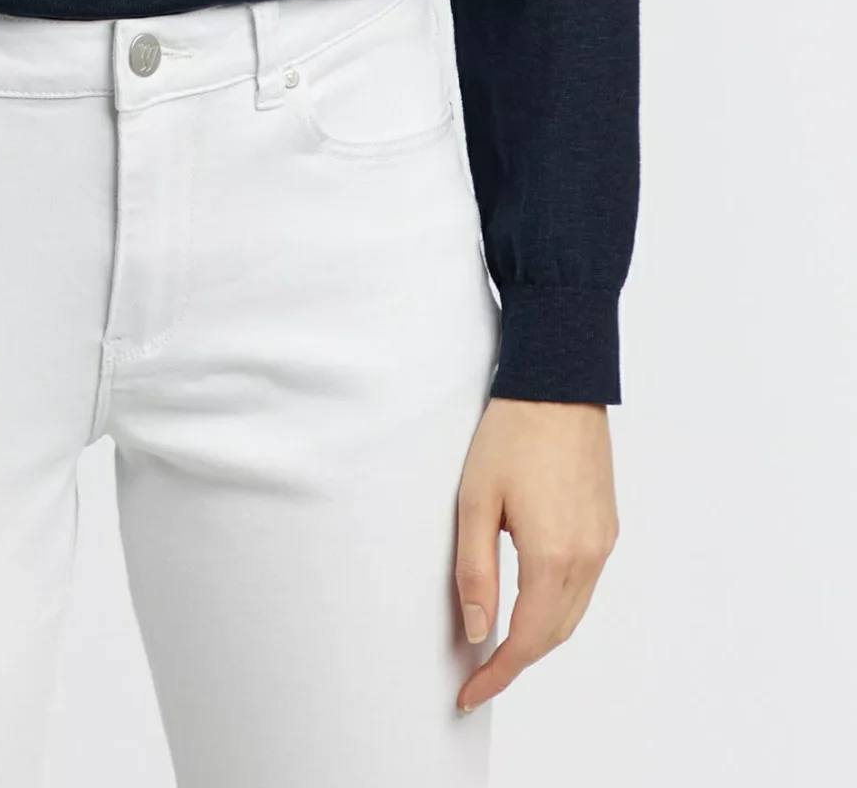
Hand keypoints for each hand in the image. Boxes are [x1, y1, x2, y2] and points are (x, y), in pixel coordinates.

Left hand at [454, 396, 618, 712]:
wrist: (558, 382)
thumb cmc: (512, 432)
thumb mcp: (476, 501)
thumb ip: (475, 572)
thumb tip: (478, 630)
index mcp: (554, 556)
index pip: (526, 640)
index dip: (497, 674)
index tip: (469, 693)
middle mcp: (588, 557)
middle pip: (554, 635)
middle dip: (517, 662)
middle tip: (478, 675)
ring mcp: (603, 542)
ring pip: (573, 613)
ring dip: (539, 637)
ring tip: (499, 644)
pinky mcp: (607, 526)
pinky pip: (585, 585)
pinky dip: (558, 607)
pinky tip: (532, 600)